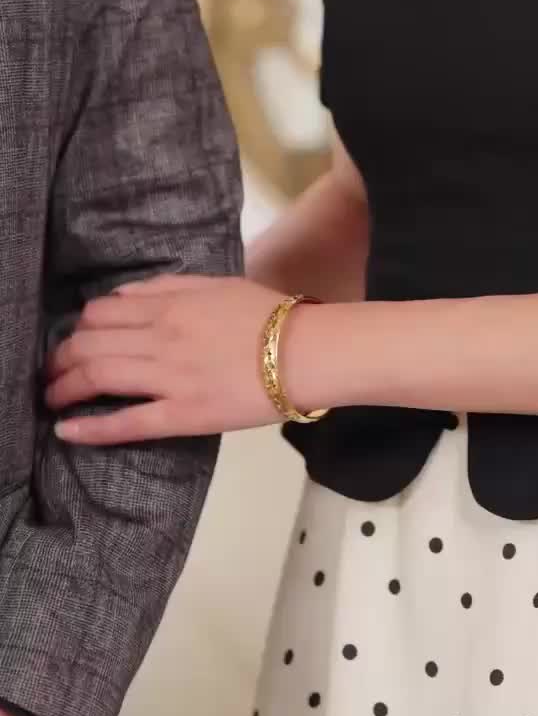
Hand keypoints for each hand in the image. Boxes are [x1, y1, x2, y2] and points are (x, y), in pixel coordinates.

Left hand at [43, 276, 314, 445]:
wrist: (306, 351)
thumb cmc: (269, 315)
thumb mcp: (217, 284)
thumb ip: (167, 286)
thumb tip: (120, 295)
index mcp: (170, 304)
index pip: (100, 313)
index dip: (77, 328)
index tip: (73, 340)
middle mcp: (160, 337)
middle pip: (88, 344)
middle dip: (60, 359)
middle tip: (52, 373)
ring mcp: (169, 377)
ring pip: (97, 376)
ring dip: (64, 387)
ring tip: (52, 398)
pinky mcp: (182, 414)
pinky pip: (127, 422)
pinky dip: (90, 428)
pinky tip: (66, 431)